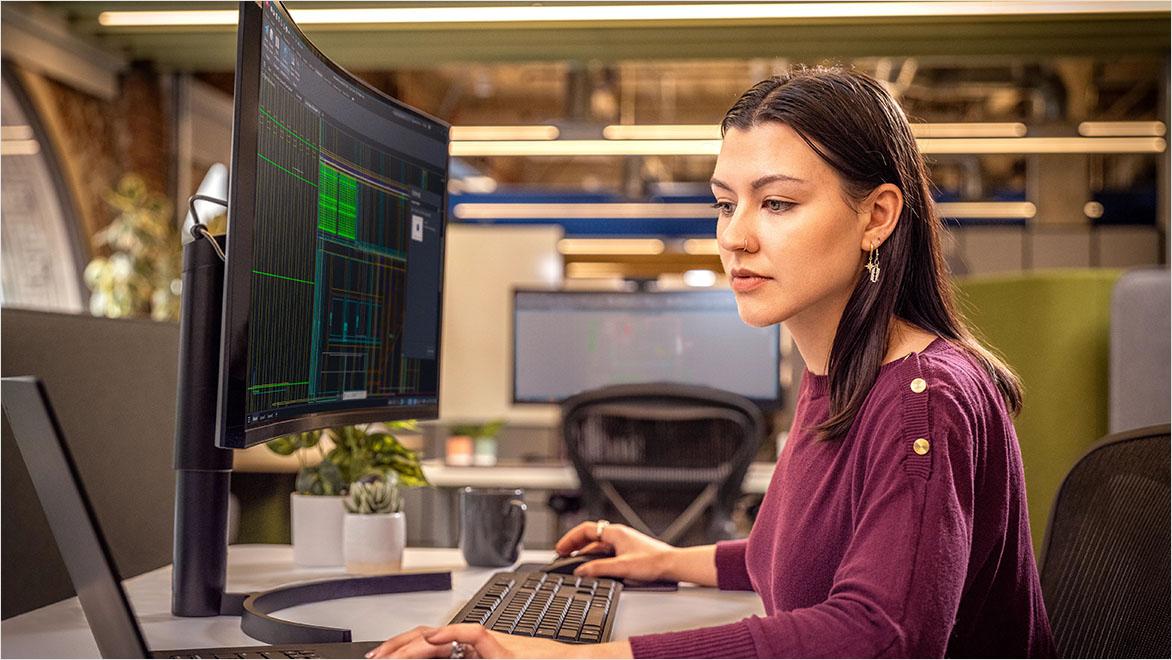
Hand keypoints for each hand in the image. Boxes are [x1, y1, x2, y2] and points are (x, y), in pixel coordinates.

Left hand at [365, 624, 587, 657]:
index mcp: (473, 653)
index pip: (430, 642)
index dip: (401, 648)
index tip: (380, 658)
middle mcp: (477, 645)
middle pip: (429, 635)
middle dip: (397, 646)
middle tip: (374, 658)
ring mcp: (491, 645)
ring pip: (444, 634)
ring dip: (413, 645)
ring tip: (391, 655)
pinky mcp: (506, 650)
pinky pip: (475, 635)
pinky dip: (452, 636)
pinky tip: (434, 642)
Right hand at [554, 521, 675, 581]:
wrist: (672, 565)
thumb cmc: (653, 561)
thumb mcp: (621, 567)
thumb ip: (598, 569)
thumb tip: (581, 571)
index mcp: (615, 532)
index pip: (585, 529)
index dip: (570, 538)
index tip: (560, 548)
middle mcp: (618, 535)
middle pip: (590, 536)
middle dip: (574, 545)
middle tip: (563, 555)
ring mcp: (624, 542)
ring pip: (598, 545)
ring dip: (585, 552)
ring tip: (575, 562)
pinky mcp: (628, 551)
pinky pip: (606, 551)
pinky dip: (596, 557)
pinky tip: (594, 567)